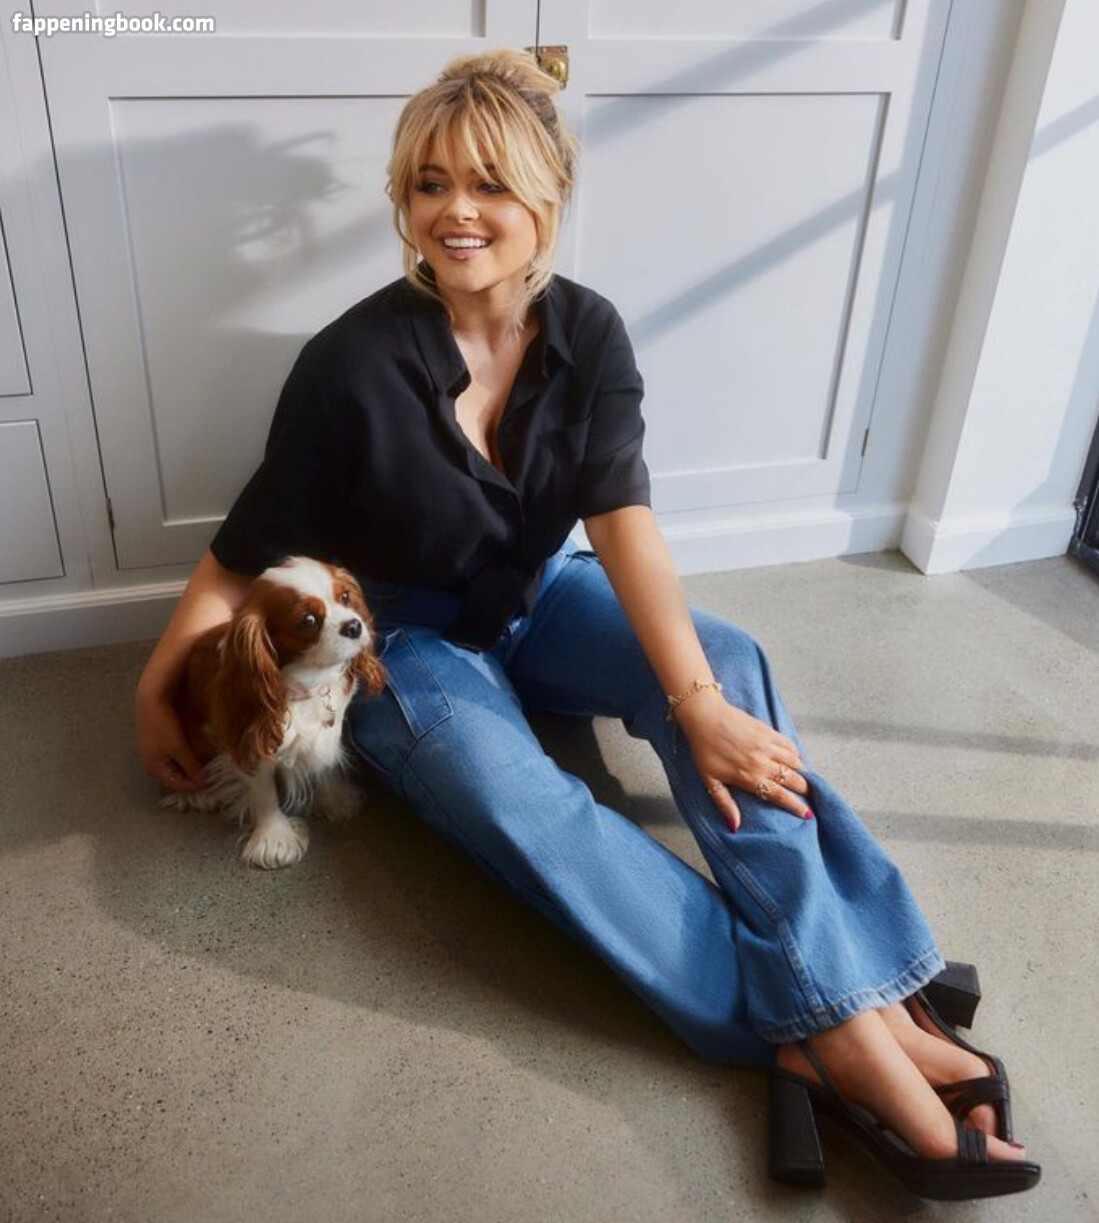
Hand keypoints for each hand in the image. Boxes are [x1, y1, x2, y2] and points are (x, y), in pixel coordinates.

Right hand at [136, 689, 207, 792]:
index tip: (213, 781)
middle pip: (178, 775)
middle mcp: (154, 762)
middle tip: (213, 773)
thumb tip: (202, 781)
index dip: (196, 784)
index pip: (178, 784)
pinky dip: (190, 753)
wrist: (153, 699)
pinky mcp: (163, 740)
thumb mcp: (179, 748)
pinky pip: (179, 753)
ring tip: (209, 762)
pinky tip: (200, 749)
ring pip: (180, 764)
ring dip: (194, 763)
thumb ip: (191, 765)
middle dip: (195, 774)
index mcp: (154, 768)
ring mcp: (158, 751)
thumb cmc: (162, 724)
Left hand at [673, 688, 811, 831]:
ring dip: (803, 773)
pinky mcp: (767, 731)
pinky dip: (795, 753)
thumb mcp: (709, 780)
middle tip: (812, 797)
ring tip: (807, 780)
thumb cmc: (704, 750)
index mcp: (749, 777)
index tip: (807, 815)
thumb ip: (724, 803)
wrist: (704, 717)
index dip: (795, 806)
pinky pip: (788, 744)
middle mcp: (762, 763)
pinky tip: (797, 758)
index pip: (779, 795)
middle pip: (792, 780)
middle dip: (805, 791)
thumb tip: (735, 826)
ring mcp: (767, 745)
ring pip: (794, 762)